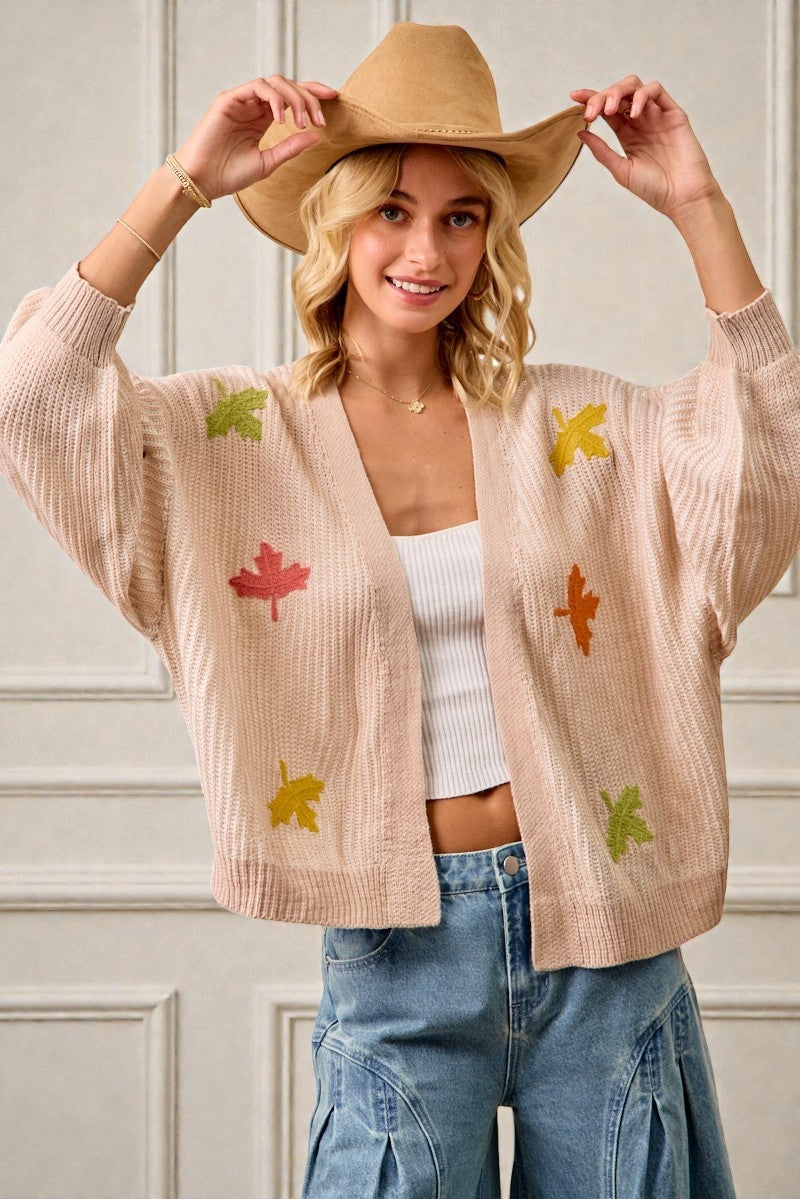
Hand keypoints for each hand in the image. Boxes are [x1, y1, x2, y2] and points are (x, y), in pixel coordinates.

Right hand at [171, 75, 338, 200]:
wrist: (202, 181)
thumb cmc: (230, 175)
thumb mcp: (269, 162)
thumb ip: (291, 147)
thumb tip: (317, 135)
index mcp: (262, 118)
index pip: (291, 97)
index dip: (313, 93)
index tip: (334, 98)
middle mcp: (252, 106)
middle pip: (287, 86)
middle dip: (308, 98)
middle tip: (319, 119)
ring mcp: (240, 100)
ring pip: (274, 83)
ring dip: (294, 98)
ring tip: (301, 121)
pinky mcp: (228, 100)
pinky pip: (257, 87)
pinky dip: (274, 99)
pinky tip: (282, 119)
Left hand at [569, 76, 722, 222]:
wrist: (682, 197)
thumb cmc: (654, 189)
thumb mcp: (621, 170)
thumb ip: (601, 151)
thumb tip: (580, 132)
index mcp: (627, 134)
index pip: (606, 109)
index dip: (590, 99)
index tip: (574, 98)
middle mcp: (641, 121)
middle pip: (618, 94)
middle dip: (602, 96)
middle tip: (592, 112)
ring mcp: (657, 115)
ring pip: (636, 87)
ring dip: (619, 92)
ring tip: (611, 109)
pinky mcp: (673, 113)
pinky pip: (657, 91)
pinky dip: (643, 95)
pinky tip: (635, 112)